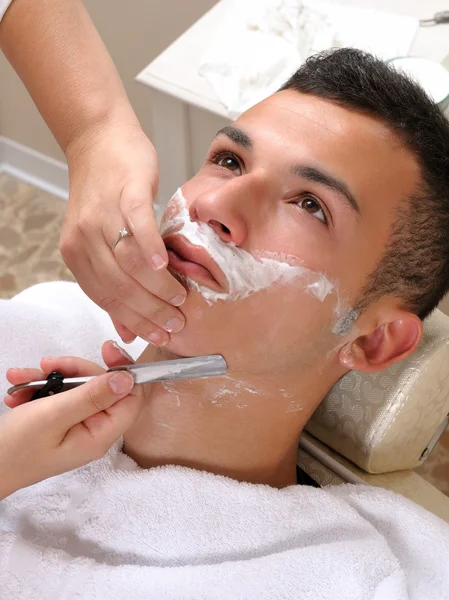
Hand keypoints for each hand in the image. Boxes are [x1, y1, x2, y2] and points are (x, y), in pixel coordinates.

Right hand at [0, 341, 139, 499]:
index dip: (123, 371)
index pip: (131, 398)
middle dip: (74, 371)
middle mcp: (93, 430)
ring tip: (21, 378)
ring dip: (49, 378)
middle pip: (101, 387)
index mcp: (100, 435)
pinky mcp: (58, 422)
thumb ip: (92, 396)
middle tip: (47, 366)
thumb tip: (127, 378)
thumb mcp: (54, 415)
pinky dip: (38, 388)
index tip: (106, 348)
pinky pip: (58, 396)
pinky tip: (17, 389)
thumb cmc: (14, 448)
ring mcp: (75, 426)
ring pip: (76, 387)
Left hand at [60, 123, 186, 345]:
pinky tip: (164, 264)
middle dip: (149, 311)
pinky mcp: (125, 192)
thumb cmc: (105, 194)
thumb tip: (127, 329)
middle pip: (117, 285)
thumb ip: (112, 283)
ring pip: (129, 262)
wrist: (99, 142)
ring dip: (156, 287)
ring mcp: (103, 215)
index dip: (133, 322)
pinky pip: (137, 224)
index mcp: (77, 254)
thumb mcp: (100, 242)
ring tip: (179, 299)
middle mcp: (83, 238)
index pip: (106, 298)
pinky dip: (150, 246)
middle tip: (175, 323)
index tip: (158, 335)